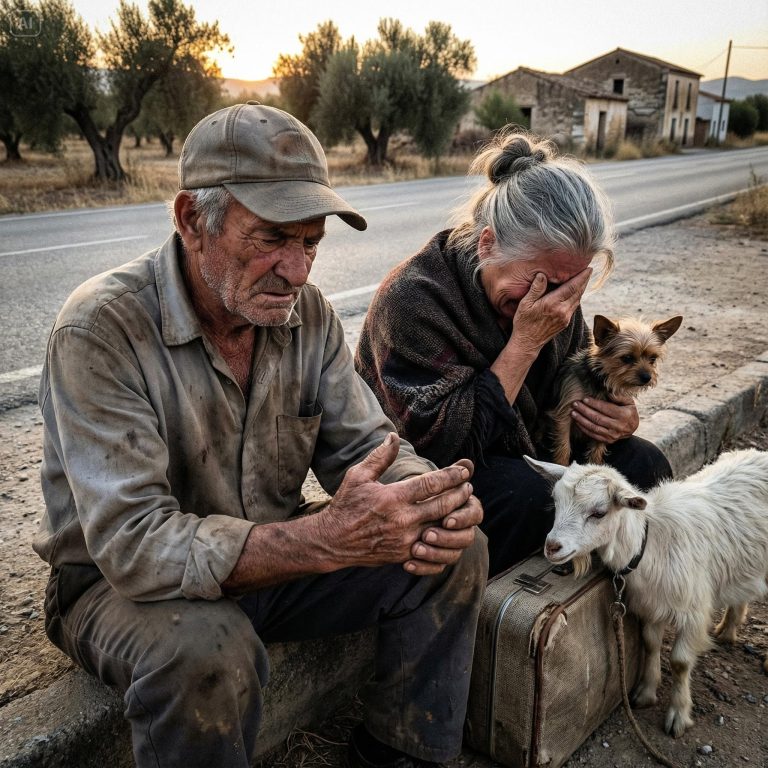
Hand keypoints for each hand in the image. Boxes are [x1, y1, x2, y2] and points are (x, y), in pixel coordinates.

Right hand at [318, 433, 477, 574]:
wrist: (333, 541)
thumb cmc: (346, 505)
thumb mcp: (358, 476)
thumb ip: (380, 457)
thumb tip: (393, 436)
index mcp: (393, 498)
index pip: (431, 484)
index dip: (451, 476)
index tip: (464, 470)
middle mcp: (402, 520)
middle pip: (443, 505)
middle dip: (460, 494)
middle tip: (468, 486)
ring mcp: (405, 541)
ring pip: (443, 528)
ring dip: (457, 516)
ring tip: (463, 505)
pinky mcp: (405, 556)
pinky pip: (434, 550)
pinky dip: (447, 538)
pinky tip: (451, 529)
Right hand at [510, 269, 591, 354]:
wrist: (528, 343)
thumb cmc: (523, 322)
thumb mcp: (525, 304)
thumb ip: (535, 289)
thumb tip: (542, 275)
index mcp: (552, 304)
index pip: (572, 287)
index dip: (581, 277)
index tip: (588, 268)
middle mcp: (562, 311)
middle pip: (578, 292)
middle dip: (584, 281)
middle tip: (588, 271)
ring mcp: (565, 317)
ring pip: (578, 300)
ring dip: (582, 289)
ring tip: (583, 279)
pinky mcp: (565, 322)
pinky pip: (574, 307)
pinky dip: (576, 297)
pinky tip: (574, 293)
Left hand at [570, 396, 638, 442]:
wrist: (633, 427)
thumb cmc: (629, 411)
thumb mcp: (629, 402)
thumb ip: (619, 396)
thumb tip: (608, 392)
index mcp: (624, 415)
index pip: (606, 408)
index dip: (594, 403)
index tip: (584, 399)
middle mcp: (618, 426)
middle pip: (597, 418)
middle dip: (584, 410)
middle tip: (575, 404)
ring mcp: (613, 435)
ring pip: (593, 427)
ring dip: (581, 420)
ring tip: (573, 413)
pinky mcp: (608, 440)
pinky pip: (593, 435)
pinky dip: (584, 428)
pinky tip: (577, 422)